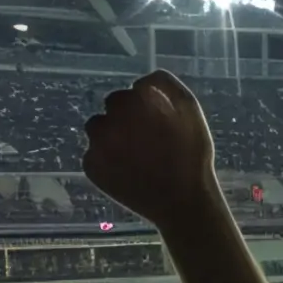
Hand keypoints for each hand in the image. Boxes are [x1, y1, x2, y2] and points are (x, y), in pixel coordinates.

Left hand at [82, 71, 220, 226]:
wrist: (181, 202)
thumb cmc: (192, 155)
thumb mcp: (191, 111)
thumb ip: (166, 85)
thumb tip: (143, 80)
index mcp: (134, 102)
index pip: (130, 94)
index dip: (145, 108)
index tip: (157, 124)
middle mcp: (110, 117)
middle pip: (112, 108)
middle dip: (126, 119)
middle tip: (146, 142)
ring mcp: (97, 143)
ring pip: (97, 128)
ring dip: (111, 136)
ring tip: (134, 156)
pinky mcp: (90, 165)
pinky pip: (94, 154)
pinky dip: (106, 160)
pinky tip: (127, 172)